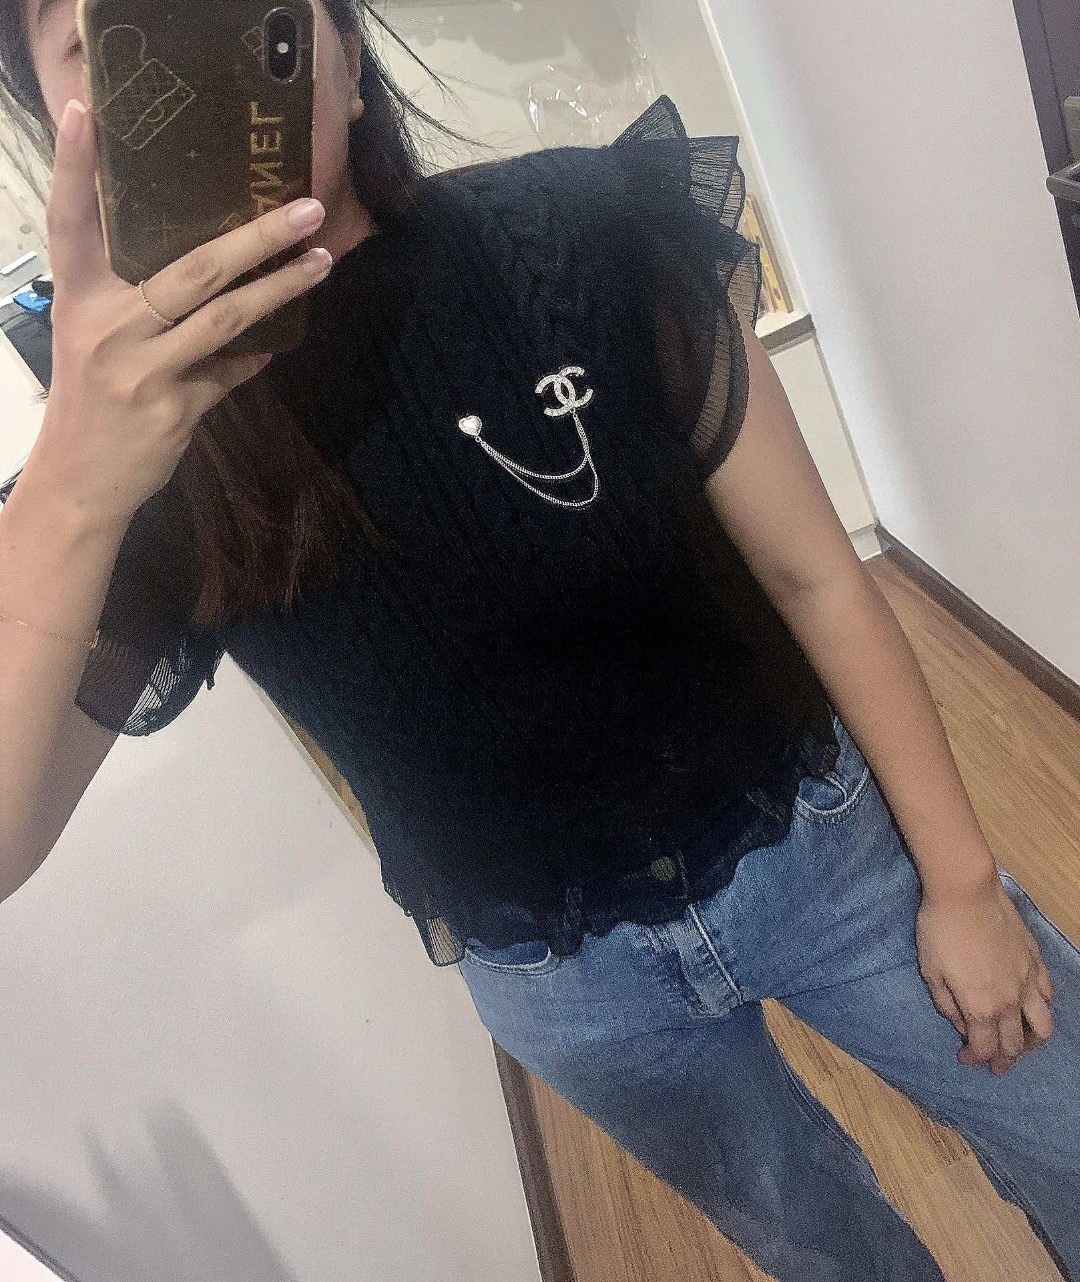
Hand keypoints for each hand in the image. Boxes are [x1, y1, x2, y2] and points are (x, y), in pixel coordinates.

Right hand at [31, 98, 332, 530]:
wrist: (81, 480)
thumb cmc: (90, 398)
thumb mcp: (91, 336)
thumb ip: (128, 296)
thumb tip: (203, 259)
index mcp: (78, 297)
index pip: (71, 220)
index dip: (77, 166)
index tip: (87, 109)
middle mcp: (107, 326)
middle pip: (192, 268)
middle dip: (257, 237)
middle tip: (306, 207)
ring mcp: (141, 369)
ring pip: (226, 317)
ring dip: (281, 288)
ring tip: (322, 261)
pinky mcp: (173, 407)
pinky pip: (232, 371)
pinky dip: (259, 353)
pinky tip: (284, 339)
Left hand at [916, 873, 1054, 1074]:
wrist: (966, 892)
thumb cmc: (940, 930)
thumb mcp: (930, 971)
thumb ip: (947, 1005)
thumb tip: (961, 1026)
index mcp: (980, 1006)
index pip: (984, 1048)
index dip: (975, 1059)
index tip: (965, 1059)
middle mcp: (1010, 1001)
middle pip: (1015, 1044)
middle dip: (1004, 1060)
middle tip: (994, 1066)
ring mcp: (1028, 981)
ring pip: (1043, 1027)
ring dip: (1032, 1042)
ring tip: (1020, 1043)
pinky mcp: (1036, 961)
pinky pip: (1048, 996)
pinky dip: (1042, 1010)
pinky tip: (1032, 1008)